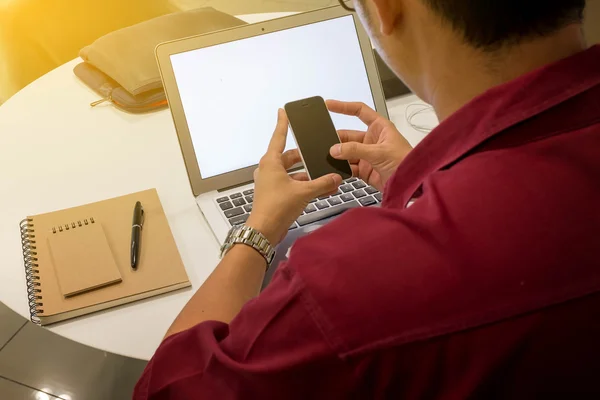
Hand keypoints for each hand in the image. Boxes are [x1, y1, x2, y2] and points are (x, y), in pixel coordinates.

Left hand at [246, 109, 342, 245]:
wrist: (264, 231)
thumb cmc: (277, 207)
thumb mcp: (304, 192)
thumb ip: (322, 183)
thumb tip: (336, 178)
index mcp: (271, 162)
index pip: (278, 137)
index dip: (282, 123)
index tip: (283, 111)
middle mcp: (269, 169)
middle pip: (290, 157)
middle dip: (306, 157)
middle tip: (319, 153)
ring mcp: (271, 182)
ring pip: (292, 172)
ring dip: (308, 174)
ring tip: (325, 176)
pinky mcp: (275, 194)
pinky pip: (292, 184)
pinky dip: (304, 185)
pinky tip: (320, 189)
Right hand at [327, 100, 412, 191]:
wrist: (413, 184)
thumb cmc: (406, 162)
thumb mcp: (379, 152)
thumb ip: (355, 150)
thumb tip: (335, 149)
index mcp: (379, 128)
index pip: (360, 111)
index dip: (344, 107)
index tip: (329, 105)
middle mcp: (372, 140)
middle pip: (348, 135)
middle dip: (337, 139)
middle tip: (325, 143)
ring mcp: (367, 155)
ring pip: (347, 152)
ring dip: (338, 155)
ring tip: (327, 158)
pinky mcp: (364, 170)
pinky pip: (348, 166)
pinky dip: (341, 168)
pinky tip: (335, 169)